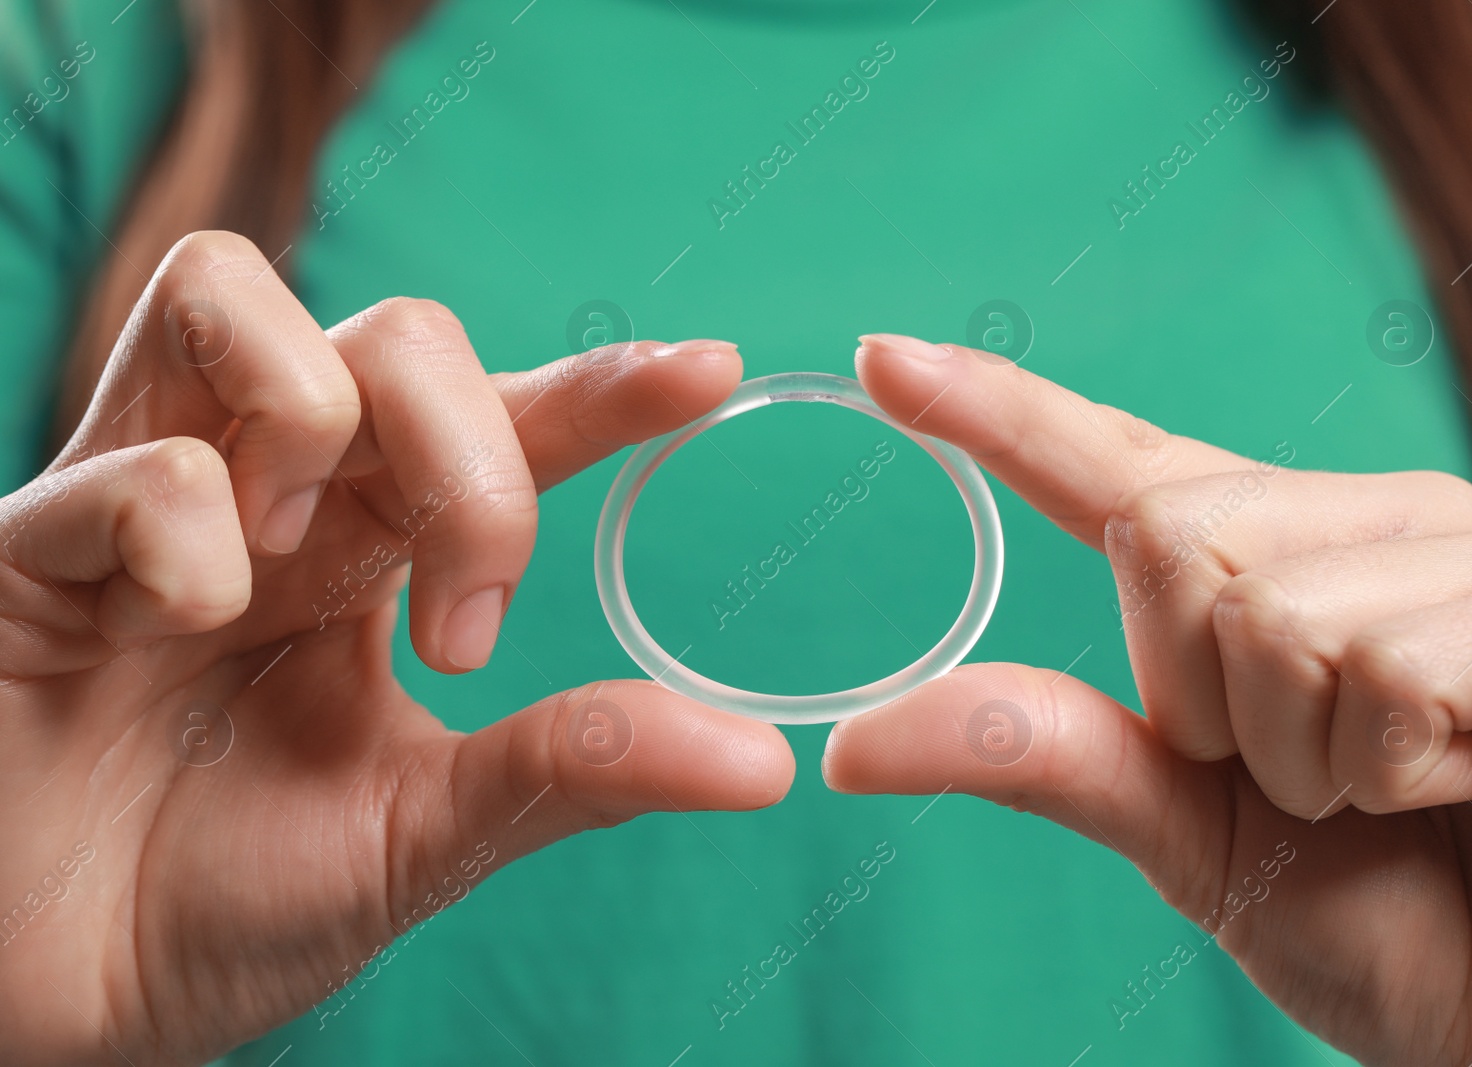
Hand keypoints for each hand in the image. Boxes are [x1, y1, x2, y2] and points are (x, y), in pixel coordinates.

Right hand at [0, 232, 793, 1065]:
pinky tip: (177, 622)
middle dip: (469, 454)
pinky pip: (131, 458)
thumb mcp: (430, 834)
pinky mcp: (32, 545)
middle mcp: (274, 499)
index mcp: (373, 555)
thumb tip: (763, 765)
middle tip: (466, 625)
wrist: (62, 1003)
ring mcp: (147, 500)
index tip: (710, 372)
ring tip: (297, 565)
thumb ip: (577, 773)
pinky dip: (182, 529)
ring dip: (315, 418)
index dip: (603, 386)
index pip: (505, 424)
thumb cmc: (232, 902)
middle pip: (399, 337)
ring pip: (240, 298)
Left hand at [825, 333, 1471, 1065]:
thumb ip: (1047, 757)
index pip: (1115, 465)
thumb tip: (855, 745)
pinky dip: (1392, 772)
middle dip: (1201, 704)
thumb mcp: (1186, 834)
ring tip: (1399, 795)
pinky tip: (1471, 785)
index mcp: (1277, 561)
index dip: (997, 413)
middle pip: (1167, 534)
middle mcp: (1372, 527)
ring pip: (1269, 613)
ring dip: (1304, 761)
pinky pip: (1386, 670)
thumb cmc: (1386, 919)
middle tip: (1306, 780)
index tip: (881, 359)